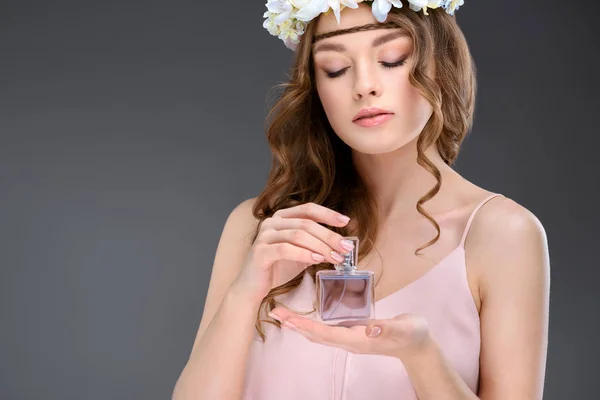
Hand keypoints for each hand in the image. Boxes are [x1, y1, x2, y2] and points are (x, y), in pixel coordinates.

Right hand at [230, 202, 354, 303]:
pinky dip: (304, 254)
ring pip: (298, 235)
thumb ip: (316, 244)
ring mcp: (264, 235)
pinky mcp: (260, 251)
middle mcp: (272, 222)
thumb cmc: (278, 268)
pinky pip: (285, 249)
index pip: (308, 209)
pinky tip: (317, 261)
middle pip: (306, 223)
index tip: (346, 221)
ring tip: (336, 257)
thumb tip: (341, 242)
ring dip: (320, 247)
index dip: (328, 214)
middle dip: (329, 236)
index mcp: (282, 217)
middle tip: (346, 247)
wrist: (253, 287)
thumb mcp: (301, 252)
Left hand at [269, 308, 431, 360]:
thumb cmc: (412, 335)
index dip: (306, 326)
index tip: (288, 319)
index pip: (326, 334)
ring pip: (319, 334)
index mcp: (359, 340)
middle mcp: (350, 341)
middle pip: (316, 335)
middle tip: (275, 313)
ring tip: (283, 314)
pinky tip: (304, 316)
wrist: (418, 345)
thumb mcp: (404, 329)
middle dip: (295, 325)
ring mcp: (350, 338)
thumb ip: (387, 329)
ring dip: (300, 325)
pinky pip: (326, 329)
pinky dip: (311, 322)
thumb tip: (370, 329)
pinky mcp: (352, 333)